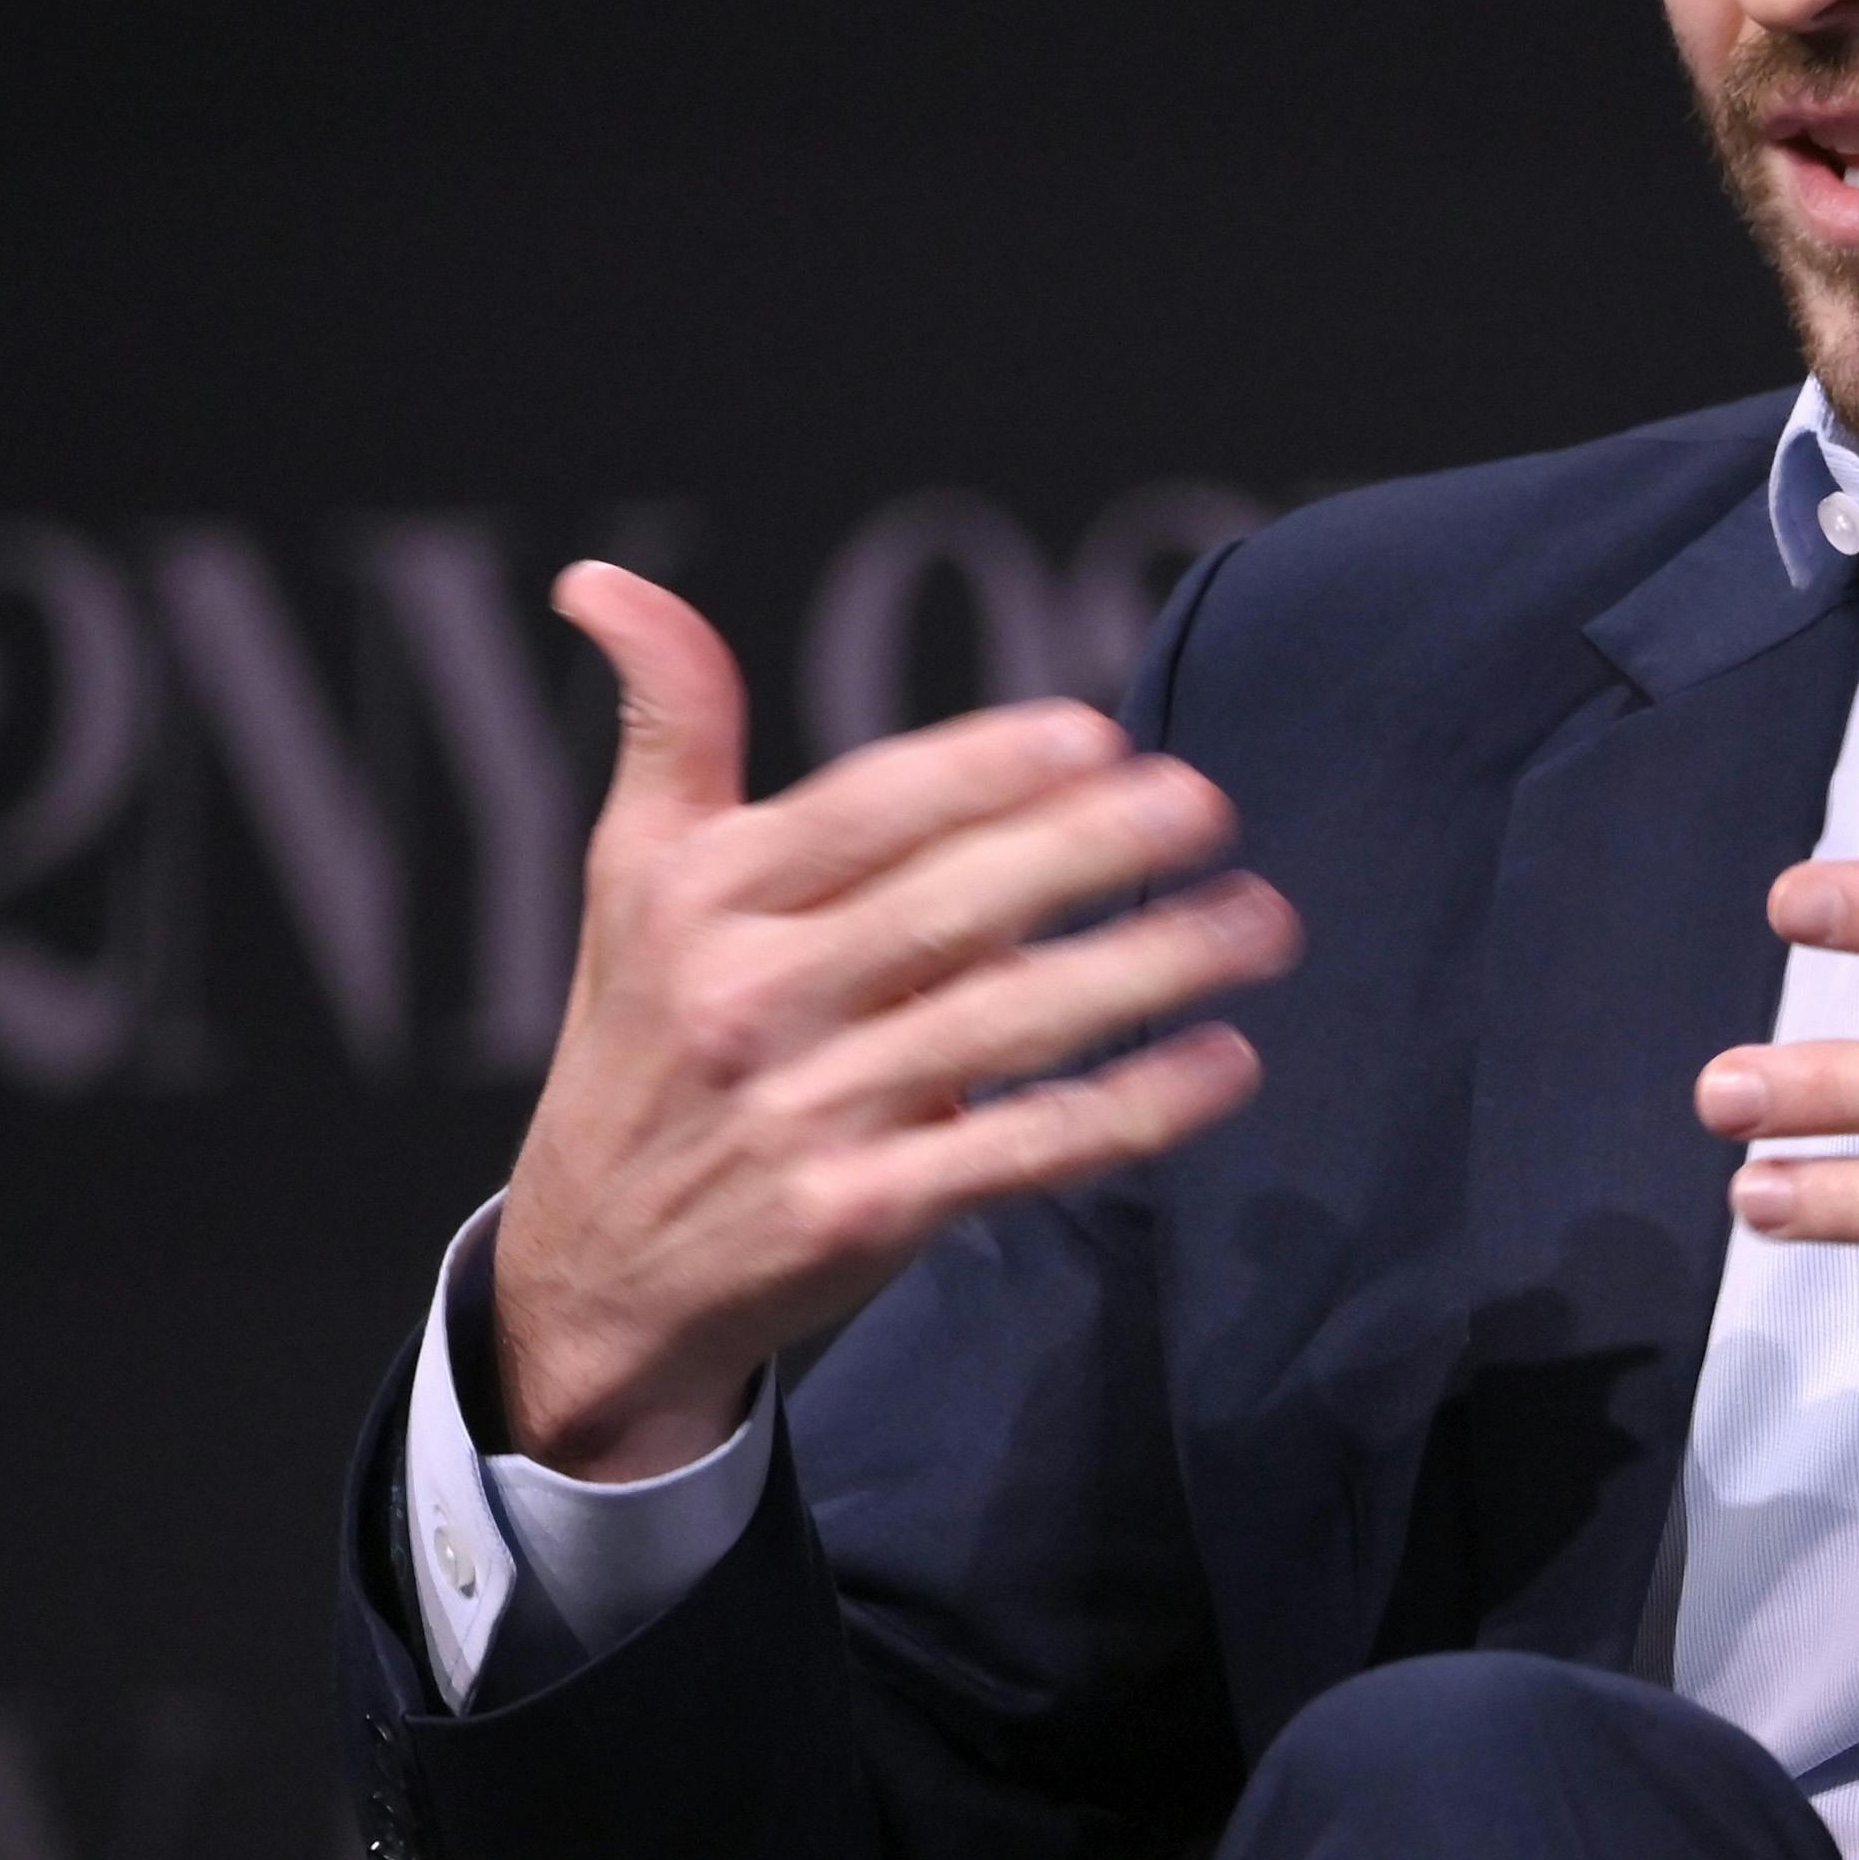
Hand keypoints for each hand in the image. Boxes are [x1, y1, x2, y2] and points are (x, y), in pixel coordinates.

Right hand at [490, 564, 1297, 1480]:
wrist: (597, 1281)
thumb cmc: (645, 1046)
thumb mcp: (627, 880)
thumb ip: (663, 726)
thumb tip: (600, 578)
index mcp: (701, 899)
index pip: (863, 813)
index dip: (983, 770)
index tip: (1097, 735)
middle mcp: (748, 1001)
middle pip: (950, 908)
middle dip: (1091, 850)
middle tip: (1206, 806)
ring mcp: (809, 1114)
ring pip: (1009, 1023)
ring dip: (1150, 966)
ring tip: (1261, 920)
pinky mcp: (867, 1214)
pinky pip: (1029, 1148)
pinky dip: (1136, 1108)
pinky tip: (1227, 1062)